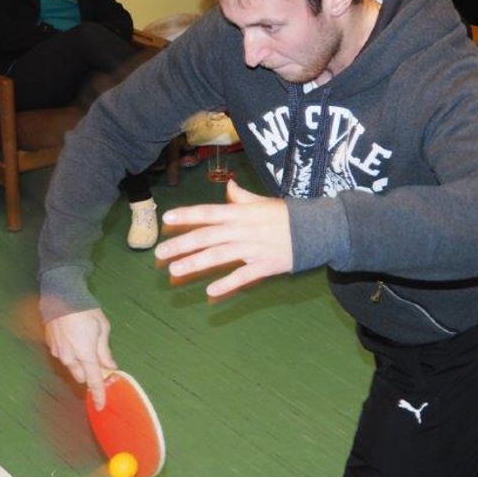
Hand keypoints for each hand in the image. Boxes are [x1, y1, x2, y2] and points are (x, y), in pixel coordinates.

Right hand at [43, 308, 116, 407]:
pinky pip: (63, 356)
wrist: (61, 294)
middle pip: (81, 376)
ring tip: (86, 343)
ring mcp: (58, 352)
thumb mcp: (102, 328)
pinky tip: (74, 338)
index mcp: (85, 353)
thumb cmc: (85, 309)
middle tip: (99, 362)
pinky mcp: (51, 345)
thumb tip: (110, 367)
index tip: (100, 405)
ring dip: (80, 363)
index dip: (98, 394)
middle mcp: (69, 357)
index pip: (93, 381)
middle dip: (90, 374)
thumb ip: (105, 351)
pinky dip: (71, 353)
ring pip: (71, 367)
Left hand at [155, 179, 292, 299]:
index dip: (188, 215)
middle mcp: (243, 230)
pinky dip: (228, 283)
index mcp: (241, 213)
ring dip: (196, 263)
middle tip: (160, 252)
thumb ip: (243, 197)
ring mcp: (253, 249)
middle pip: (208, 236)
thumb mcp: (263, 202)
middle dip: (183, 244)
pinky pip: (243, 276)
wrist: (317, 230)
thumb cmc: (287, 216)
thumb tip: (229, 186)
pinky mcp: (265, 266)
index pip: (209, 212)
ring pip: (220, 256)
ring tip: (175, 270)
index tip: (167, 218)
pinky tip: (210, 291)